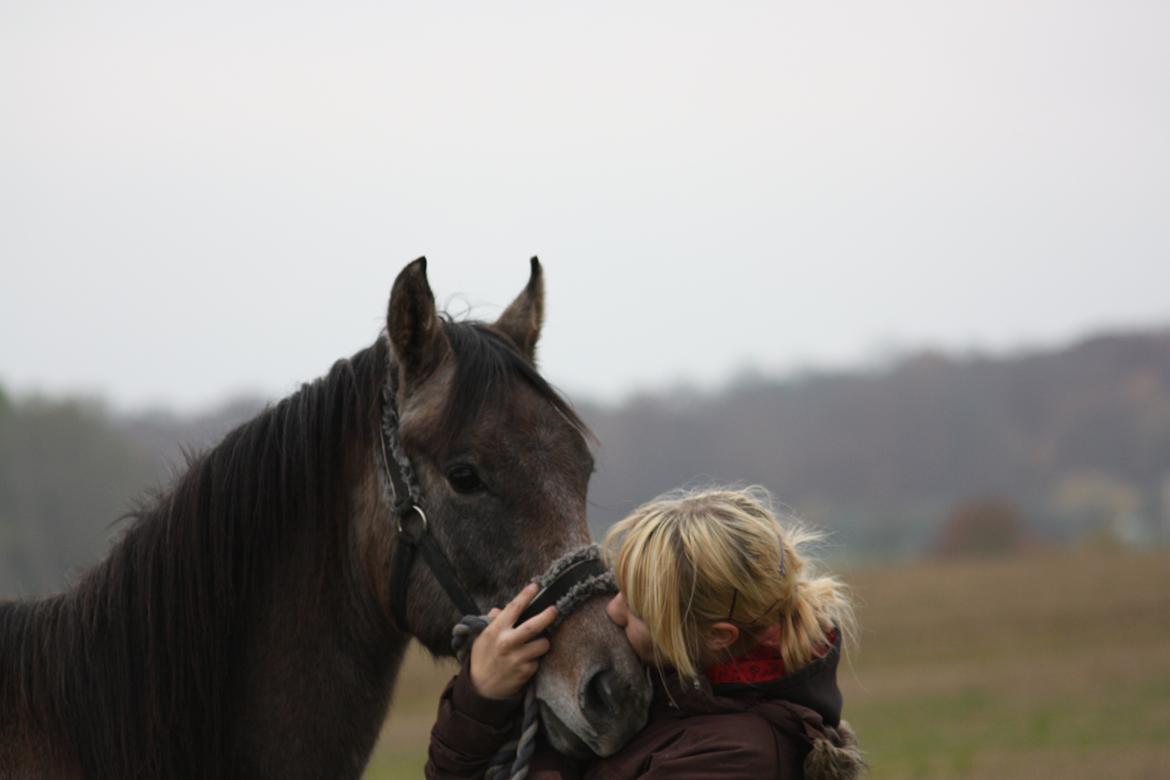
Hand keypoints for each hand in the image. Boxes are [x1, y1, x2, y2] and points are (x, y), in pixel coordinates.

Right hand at [470, 583, 557, 699]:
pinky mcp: (525, 672)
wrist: (481, 688)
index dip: (526, 595)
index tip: (535, 586)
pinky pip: (538, 659)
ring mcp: (517, 658)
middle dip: (547, 616)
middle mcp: (507, 643)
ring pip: (543, 643)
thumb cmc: (483, 657)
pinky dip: (535, 659)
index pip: (513, 608)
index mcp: (495, 630)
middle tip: (554, 609)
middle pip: (534, 626)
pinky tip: (526, 661)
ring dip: (542, 642)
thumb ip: (492, 622)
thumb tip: (500, 609)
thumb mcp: (482, 637)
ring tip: (535, 644)